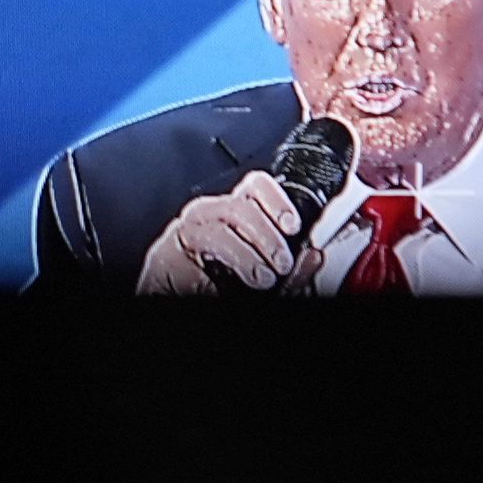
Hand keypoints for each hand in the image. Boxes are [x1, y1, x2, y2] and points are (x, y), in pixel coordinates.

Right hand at [135, 170, 327, 295]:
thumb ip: (290, 270)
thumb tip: (314, 257)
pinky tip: (228, 282)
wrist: (175, 296)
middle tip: (281, 262)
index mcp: (234, 213)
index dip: (276, 200)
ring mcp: (188, 229)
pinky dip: (223, 268)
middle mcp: (210, 214)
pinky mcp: (168, 251)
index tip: (293, 226)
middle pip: (240, 204)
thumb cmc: (218, 284)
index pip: (255, 186)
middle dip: (267, 234)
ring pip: (220, 225)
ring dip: (248, 254)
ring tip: (262, 278)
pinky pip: (198, 250)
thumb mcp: (263, 275)